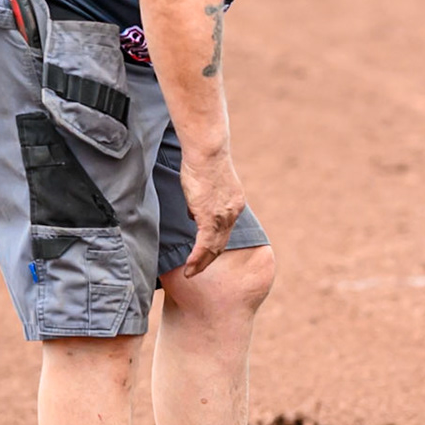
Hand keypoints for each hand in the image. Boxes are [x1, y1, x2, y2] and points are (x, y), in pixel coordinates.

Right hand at [179, 149, 245, 276]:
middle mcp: (233, 212)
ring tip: (190, 273)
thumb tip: (193, 214)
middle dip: (208, 260)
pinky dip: (197, 258)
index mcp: (235, 204)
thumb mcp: (205, 185)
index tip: (203, 255)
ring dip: (201, 263)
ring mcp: (223, 215)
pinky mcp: (210, 216)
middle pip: (222, 244)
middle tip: (196, 271)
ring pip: (214, 247)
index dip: (213, 246)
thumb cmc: (202, 162)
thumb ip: (201, 202)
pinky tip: (189, 267)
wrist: (207, 151)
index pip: (224, 232)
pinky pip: (204, 244)